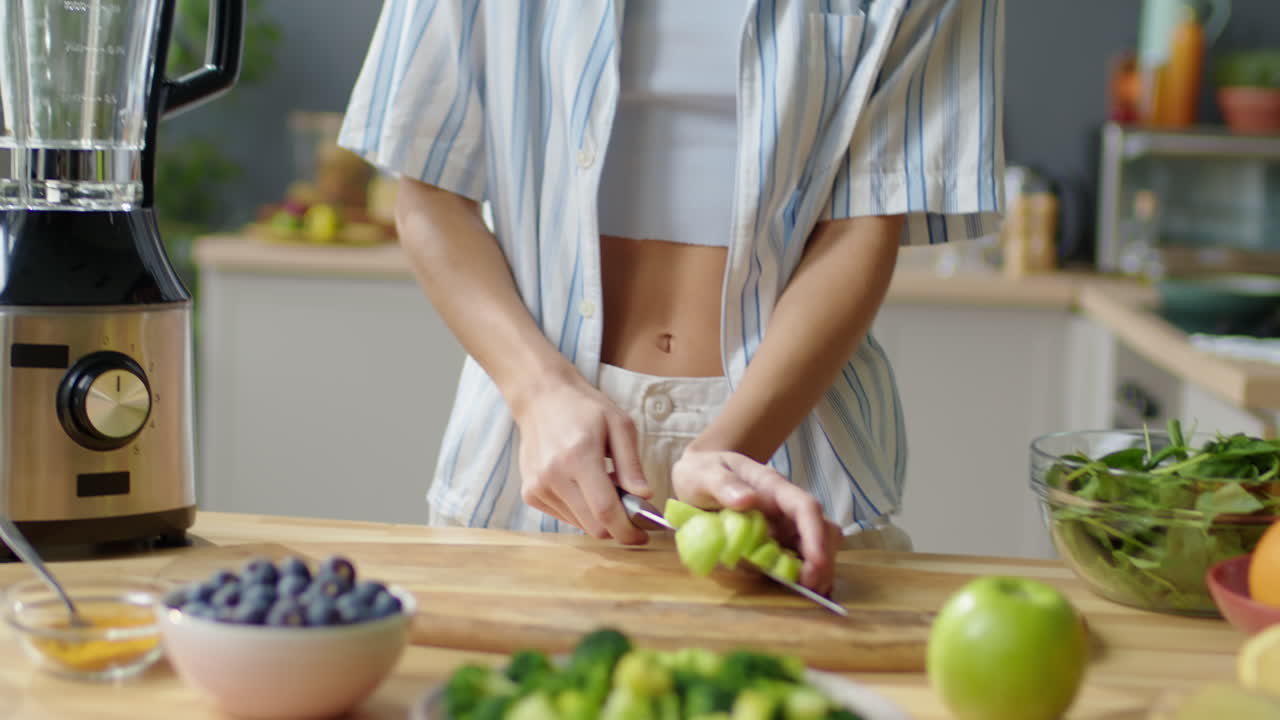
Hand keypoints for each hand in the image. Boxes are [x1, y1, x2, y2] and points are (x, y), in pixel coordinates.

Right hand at [512, 377, 650, 544]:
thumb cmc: (585, 408)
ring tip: (605, 488)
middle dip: (618, 527)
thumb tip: (645, 497)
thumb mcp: (619, 424)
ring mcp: (538, 487)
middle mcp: (553, 476)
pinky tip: (584, 486)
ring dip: (599, 517)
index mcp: (579, 456)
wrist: (541, 398)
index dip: (628, 530)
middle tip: (630, 511)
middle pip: (593, 526)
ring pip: (580, 525)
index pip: (605, 510)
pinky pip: (564, 517)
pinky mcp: (530, 493)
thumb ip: (632, 463)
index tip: (644, 536)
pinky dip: (581, 511)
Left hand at [672, 449, 841, 594]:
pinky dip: (803, 573)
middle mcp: (784, 506)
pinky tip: (799, 590)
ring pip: (815, 544)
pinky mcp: (774, 540)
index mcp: (772, 486)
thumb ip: (724, 485)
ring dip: (817, 568)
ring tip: (809, 592)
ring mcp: (782, 524)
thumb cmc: (702, 471)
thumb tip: (747, 500)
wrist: (697, 476)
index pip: (804, 507)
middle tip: (811, 588)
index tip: (817, 562)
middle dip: (822, 558)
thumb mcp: (704, 474)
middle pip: (820, 528)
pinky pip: (797, 556)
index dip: (815, 534)